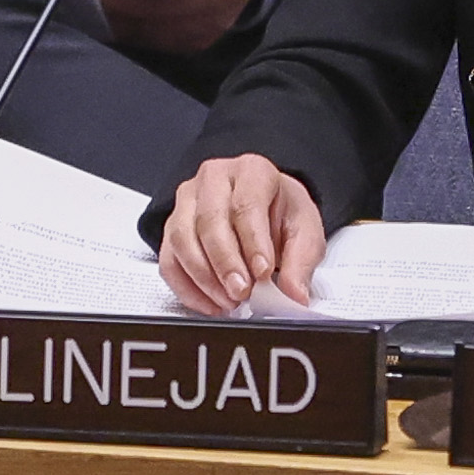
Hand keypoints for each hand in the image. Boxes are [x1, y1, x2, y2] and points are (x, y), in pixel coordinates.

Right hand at [160, 153, 324, 314]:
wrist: (266, 208)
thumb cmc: (281, 213)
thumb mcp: (305, 230)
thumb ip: (301, 261)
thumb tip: (294, 293)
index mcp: (251, 171)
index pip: (246, 204)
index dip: (253, 242)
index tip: (263, 272)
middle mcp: (214, 179)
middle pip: (209, 220)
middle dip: (225, 263)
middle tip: (242, 292)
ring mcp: (187, 201)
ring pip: (182, 239)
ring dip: (204, 278)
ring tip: (229, 301)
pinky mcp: (172, 228)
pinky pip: (169, 261)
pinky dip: (187, 289)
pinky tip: (210, 304)